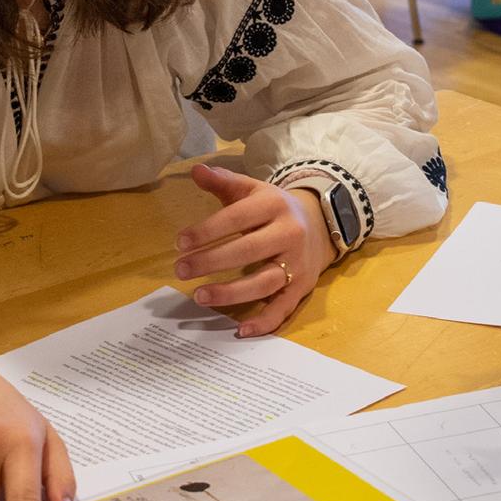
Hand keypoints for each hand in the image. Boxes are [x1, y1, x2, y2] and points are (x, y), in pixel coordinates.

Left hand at [174, 165, 335, 337]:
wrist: (320, 223)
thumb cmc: (273, 208)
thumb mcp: (252, 190)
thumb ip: (223, 181)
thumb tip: (196, 170)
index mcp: (274, 205)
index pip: (237, 217)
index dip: (208, 230)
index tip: (180, 242)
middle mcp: (289, 233)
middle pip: (248, 250)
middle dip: (211, 261)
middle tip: (180, 269)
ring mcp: (297, 263)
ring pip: (264, 282)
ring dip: (231, 293)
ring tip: (199, 296)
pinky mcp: (303, 287)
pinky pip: (283, 308)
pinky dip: (264, 321)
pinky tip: (241, 330)